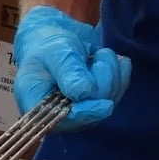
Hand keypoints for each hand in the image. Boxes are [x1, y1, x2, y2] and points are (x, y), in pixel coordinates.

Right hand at [12, 4, 129, 127]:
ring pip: (110, 99)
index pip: (63, 120)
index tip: (106, 104)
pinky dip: (120, 71)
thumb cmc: (48, 46)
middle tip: (100, 55)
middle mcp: (60, 116)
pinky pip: (120, 90)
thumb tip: (85, 93)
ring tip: (99, 54)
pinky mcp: (97, 105)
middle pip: (92, 113)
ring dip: (112, 71)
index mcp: (37, 107)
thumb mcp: (55, 52)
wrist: (56, 39)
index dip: (87, 113)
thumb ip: (68, 71)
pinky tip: (108, 58)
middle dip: (103, 81)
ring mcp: (81, 113)